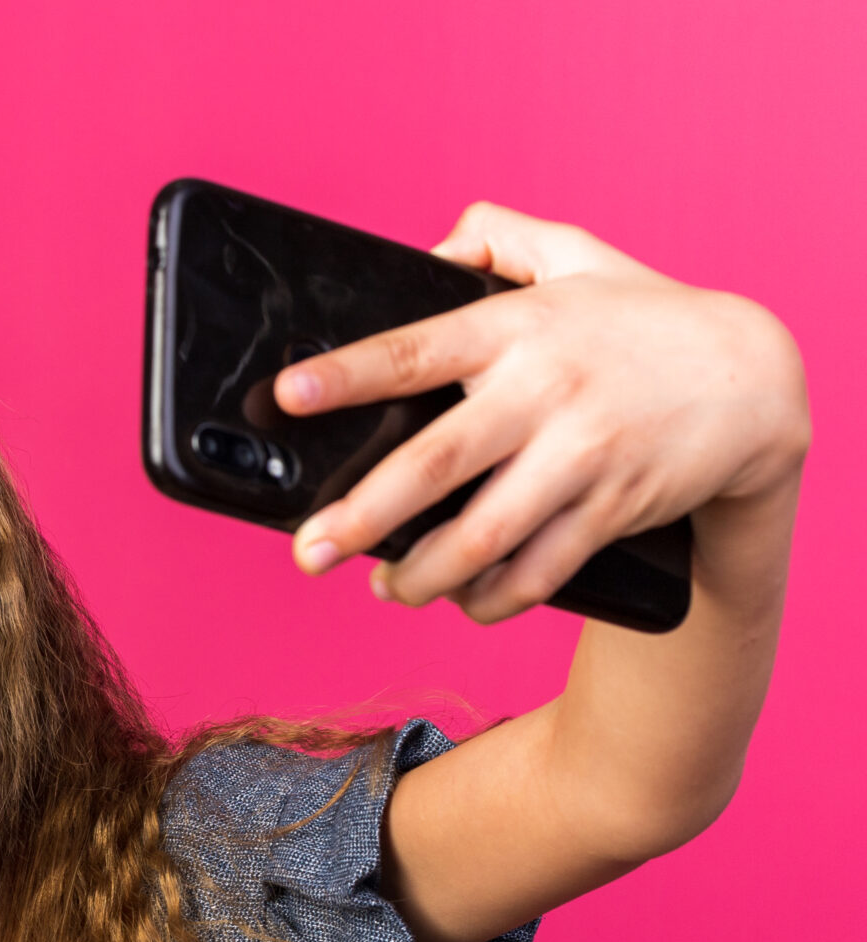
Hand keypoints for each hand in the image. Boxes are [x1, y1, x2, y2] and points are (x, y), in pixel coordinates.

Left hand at [276, 201, 808, 621]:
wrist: (755, 381)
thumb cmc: (645, 321)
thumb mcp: (579, 255)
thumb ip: (500, 237)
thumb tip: (427, 249)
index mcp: (520, 328)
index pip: (416, 350)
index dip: (348, 374)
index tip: (289, 395)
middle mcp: (545, 393)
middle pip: (436, 463)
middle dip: (363, 515)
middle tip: (308, 549)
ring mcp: (581, 456)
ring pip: (484, 535)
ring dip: (422, 575)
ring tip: (383, 587)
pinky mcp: (613, 508)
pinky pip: (539, 571)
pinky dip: (492, 598)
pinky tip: (457, 601)